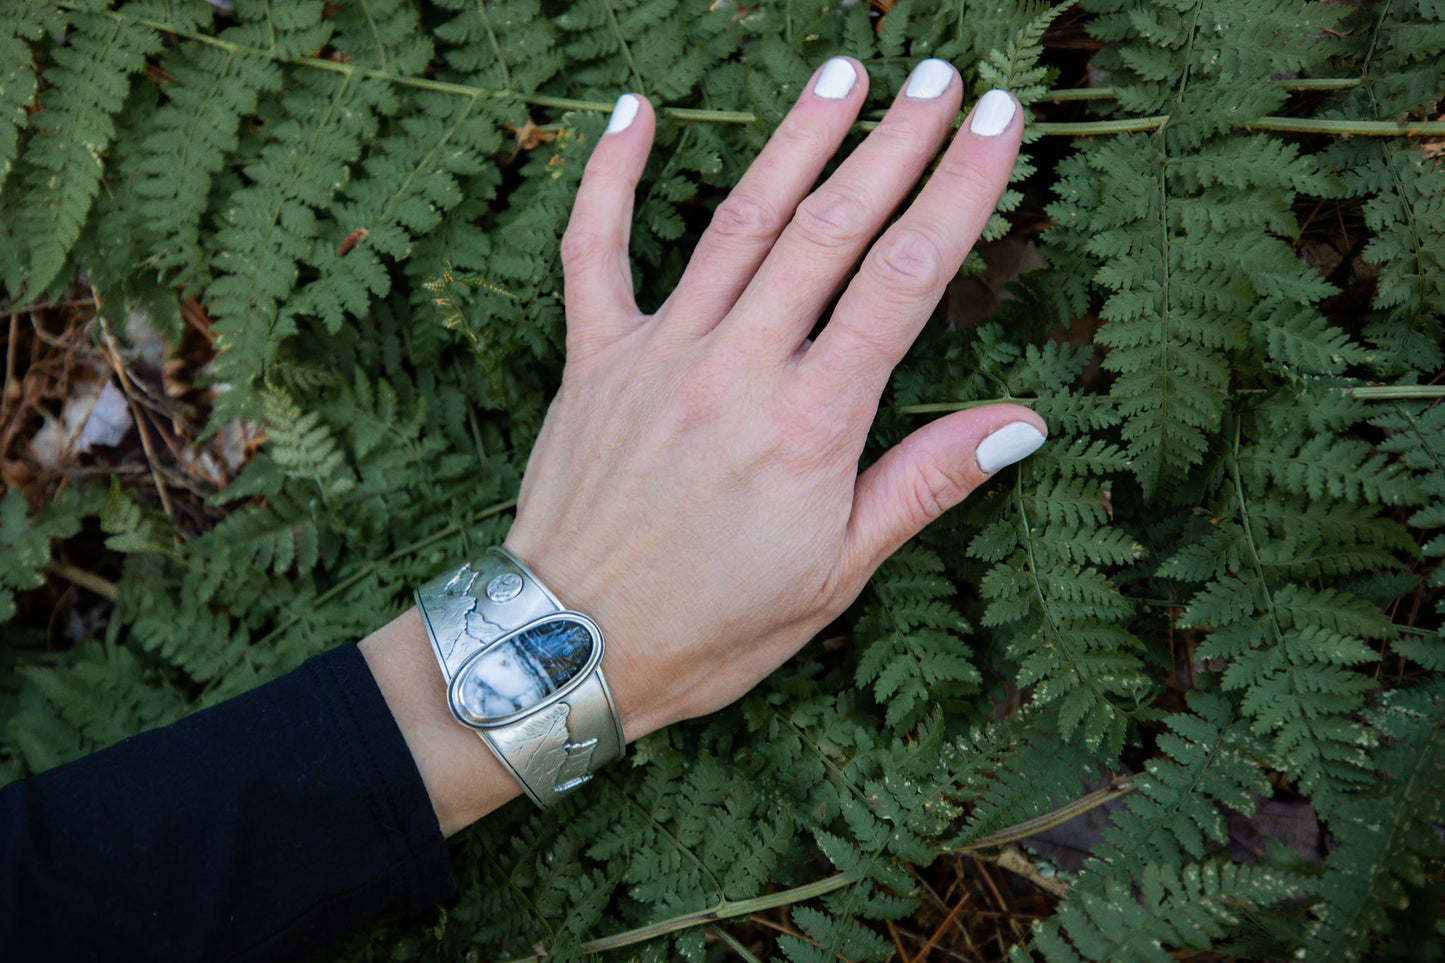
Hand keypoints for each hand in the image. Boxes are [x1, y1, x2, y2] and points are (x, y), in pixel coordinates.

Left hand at [504, 57, 1046, 739]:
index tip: (997, 125)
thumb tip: (1022, 424)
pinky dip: (610, 176)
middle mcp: (737, 370)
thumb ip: (924, 483)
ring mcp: (659, 355)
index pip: (904, 282)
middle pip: (831, 231)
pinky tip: (635, 109)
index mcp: (811, 425)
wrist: (572, 649)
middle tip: (939, 76)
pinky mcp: (593, 360)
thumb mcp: (837, 575)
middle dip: (893, 144)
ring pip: (738, 224)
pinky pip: (594, 251)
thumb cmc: (713, 626)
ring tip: (843, 70)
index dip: (959, 193)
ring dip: (795, 139)